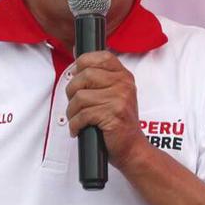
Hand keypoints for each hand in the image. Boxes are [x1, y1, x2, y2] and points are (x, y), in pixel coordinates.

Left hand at [65, 51, 144, 169]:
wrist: (132, 148)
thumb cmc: (118, 122)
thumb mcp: (113, 93)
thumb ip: (98, 76)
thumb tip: (75, 59)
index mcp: (123, 76)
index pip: (101, 56)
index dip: (83, 63)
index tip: (76, 75)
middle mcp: (123, 84)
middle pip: (85, 75)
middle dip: (72, 91)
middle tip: (75, 104)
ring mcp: (119, 99)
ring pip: (80, 97)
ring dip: (72, 111)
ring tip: (77, 119)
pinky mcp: (113, 115)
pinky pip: (82, 115)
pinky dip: (75, 124)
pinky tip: (78, 128)